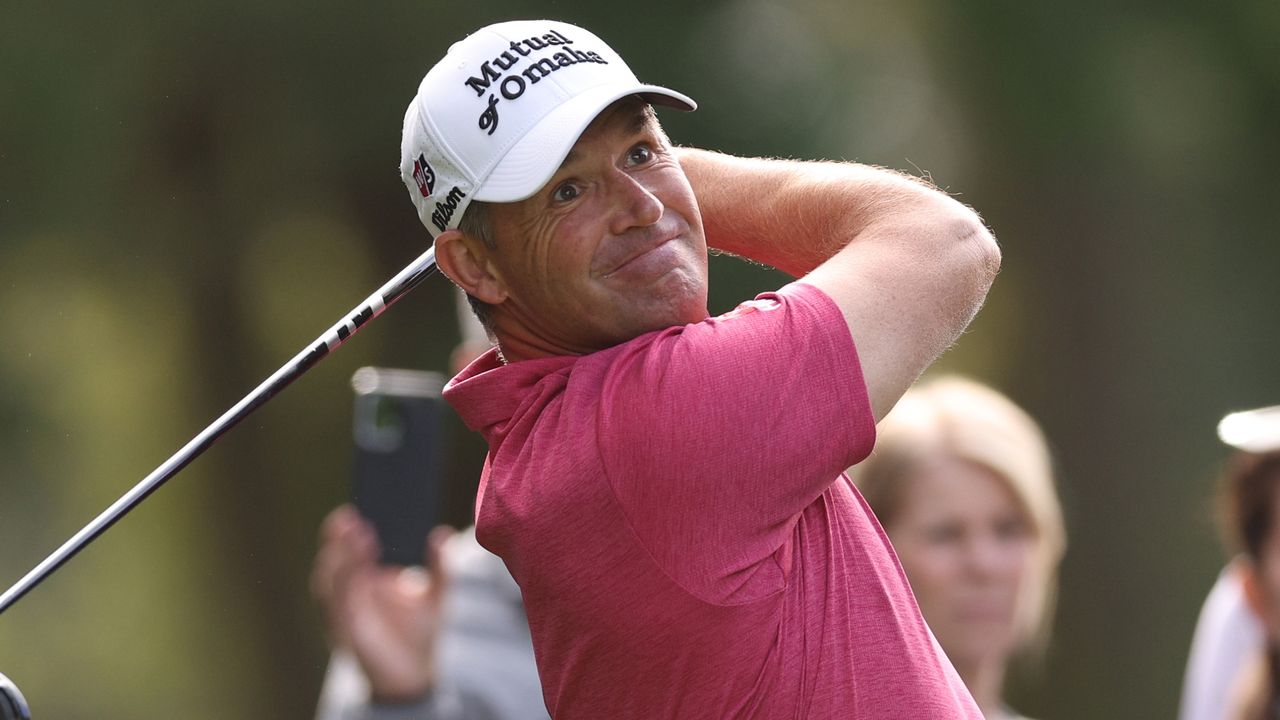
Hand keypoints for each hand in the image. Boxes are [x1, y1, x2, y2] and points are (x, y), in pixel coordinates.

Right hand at [311, 505, 452, 702]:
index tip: (354, 505)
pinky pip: (340, 607)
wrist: (418, 676)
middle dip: (340, 538)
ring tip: (356, 534)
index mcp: (365, 579)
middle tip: (352, 516)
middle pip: (336, 559)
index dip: (346, 528)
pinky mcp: (347, 633)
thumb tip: (441, 533)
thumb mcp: (437, 594)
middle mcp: (350, 593)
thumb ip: (440, 566)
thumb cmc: (420, 632)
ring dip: (341, 557)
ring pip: (332, 580)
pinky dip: (344, 586)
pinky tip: (358, 570)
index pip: (349, 548)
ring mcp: (345, 612)